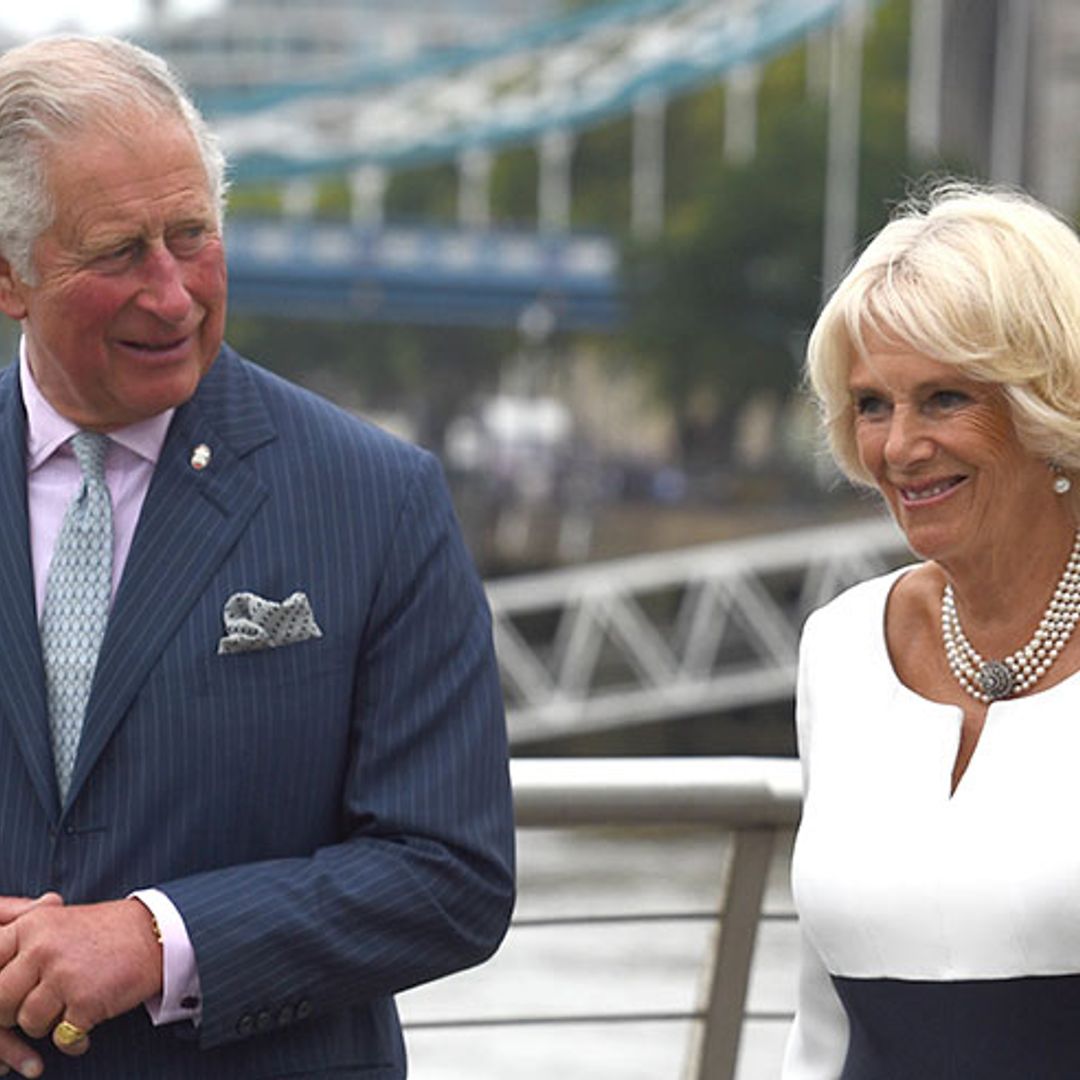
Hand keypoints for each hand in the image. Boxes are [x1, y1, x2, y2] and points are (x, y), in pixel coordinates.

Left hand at [0, 898, 162, 1071]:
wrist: (156, 934)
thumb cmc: (105, 932)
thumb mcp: (57, 922)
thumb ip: (20, 940)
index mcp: (32, 925)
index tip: (10, 992)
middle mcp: (43, 948)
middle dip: (12, 1013)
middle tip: (34, 1008)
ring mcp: (64, 975)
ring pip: (27, 1022)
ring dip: (45, 1026)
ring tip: (65, 1011)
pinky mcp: (85, 1001)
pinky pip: (60, 1039)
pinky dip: (72, 1040)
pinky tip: (83, 1028)